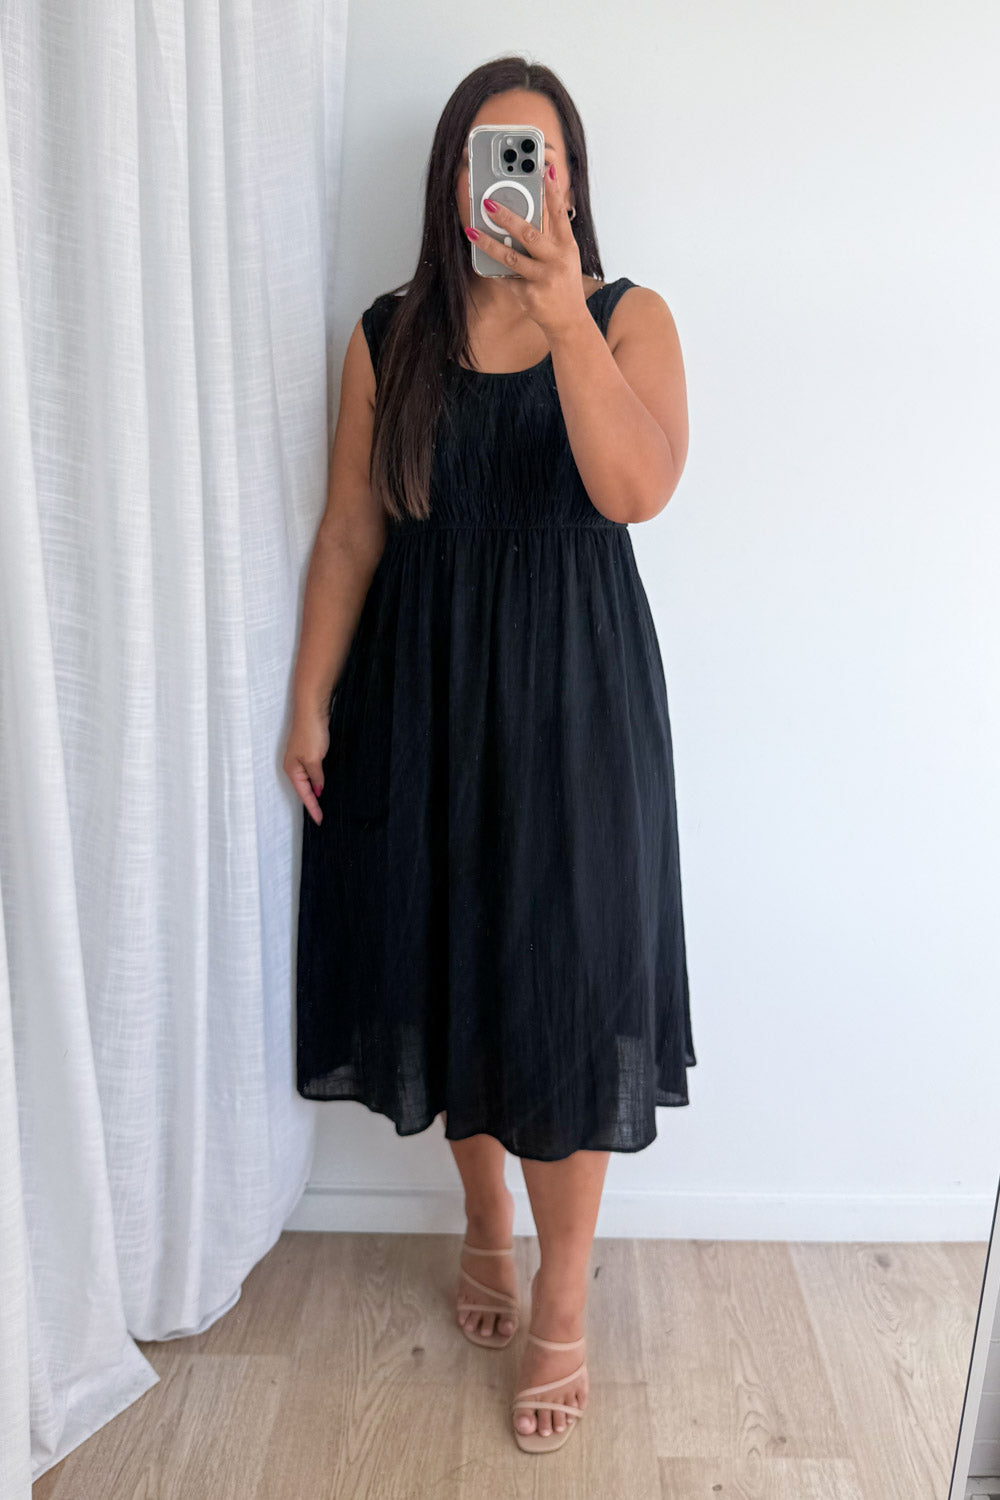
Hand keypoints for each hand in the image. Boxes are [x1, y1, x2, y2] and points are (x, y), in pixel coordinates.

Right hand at [283, 710, 329, 825]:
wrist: (311, 710)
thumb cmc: (310, 733)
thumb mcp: (314, 760)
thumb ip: (316, 777)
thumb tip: (318, 790)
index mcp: (292, 769)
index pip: (304, 794)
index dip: (312, 807)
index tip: (320, 820)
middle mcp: (293, 765)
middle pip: (303, 789)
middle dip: (311, 802)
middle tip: (320, 817)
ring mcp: (299, 757)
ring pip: (308, 779)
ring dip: (314, 791)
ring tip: (321, 805)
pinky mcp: (307, 750)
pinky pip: (312, 770)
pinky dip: (316, 779)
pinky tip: (321, 783)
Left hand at [465, 163, 585, 340]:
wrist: (570, 321)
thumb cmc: (564, 283)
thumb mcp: (565, 257)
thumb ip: (550, 236)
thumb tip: (526, 214)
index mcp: (567, 246)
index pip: (559, 214)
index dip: (553, 190)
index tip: (545, 168)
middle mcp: (557, 260)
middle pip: (529, 233)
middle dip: (506, 217)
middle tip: (487, 203)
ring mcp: (543, 279)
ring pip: (511, 257)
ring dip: (488, 243)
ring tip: (472, 231)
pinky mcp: (530, 295)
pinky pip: (506, 278)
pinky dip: (494, 270)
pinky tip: (482, 261)